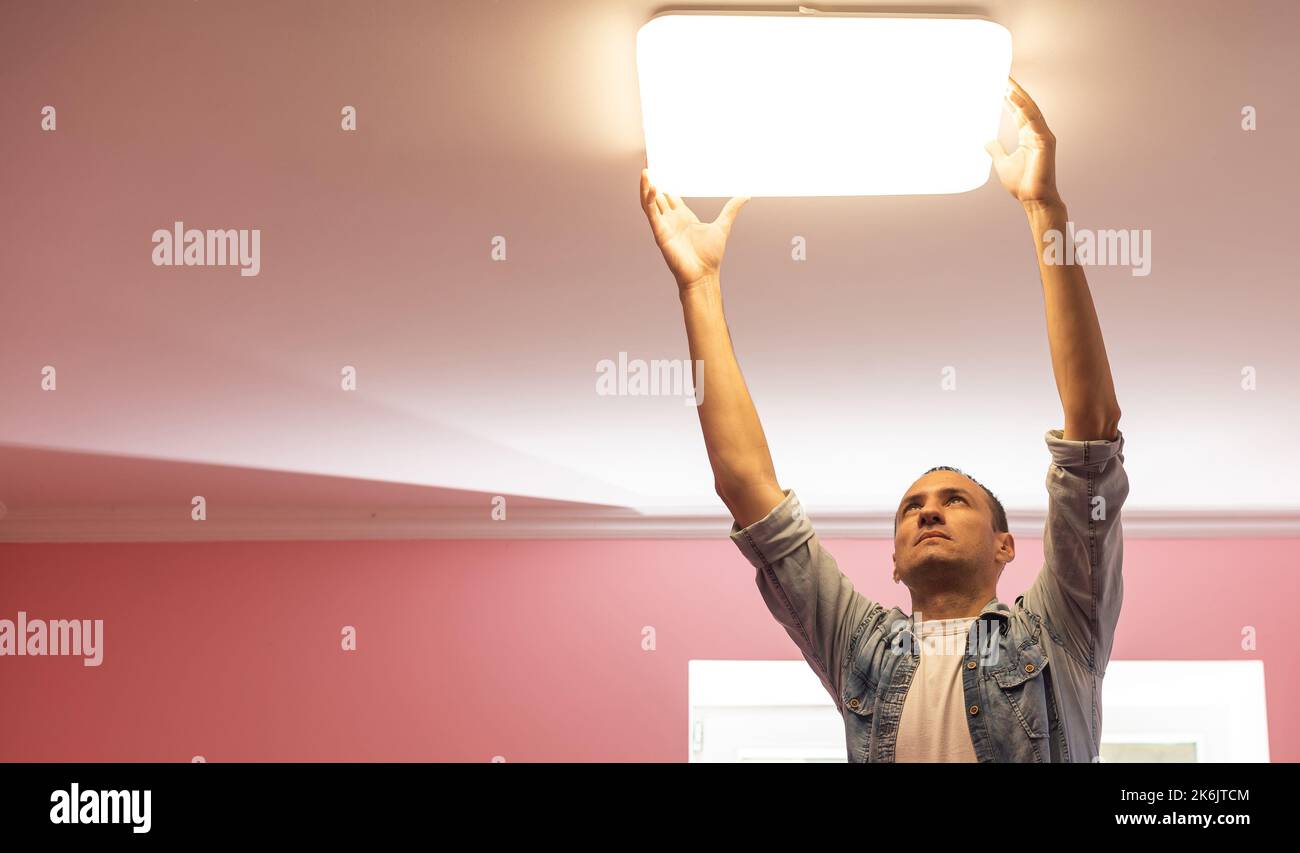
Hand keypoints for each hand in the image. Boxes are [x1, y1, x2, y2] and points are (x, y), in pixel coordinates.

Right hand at [639, 167, 747, 290]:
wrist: (704, 275)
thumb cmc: (710, 256)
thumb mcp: (723, 226)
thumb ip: (731, 209)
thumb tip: (746, 195)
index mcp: (683, 216)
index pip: (670, 194)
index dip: (665, 180)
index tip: (662, 164)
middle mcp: (671, 219)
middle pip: (658, 194)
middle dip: (653, 179)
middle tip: (650, 159)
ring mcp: (664, 226)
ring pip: (650, 202)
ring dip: (646, 186)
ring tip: (646, 170)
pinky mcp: (660, 233)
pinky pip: (651, 213)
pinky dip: (648, 199)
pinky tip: (651, 186)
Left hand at [984, 77, 1061, 209]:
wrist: (1033, 198)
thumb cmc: (1022, 183)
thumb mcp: (1002, 163)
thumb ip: (996, 150)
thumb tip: (986, 141)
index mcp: (1028, 135)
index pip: (1018, 111)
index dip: (1009, 98)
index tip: (1000, 85)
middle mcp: (1037, 132)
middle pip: (1025, 106)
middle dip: (1015, 91)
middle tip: (1004, 76)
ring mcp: (1043, 136)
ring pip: (1030, 110)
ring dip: (1019, 96)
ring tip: (1007, 84)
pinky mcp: (1045, 142)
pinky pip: (1033, 122)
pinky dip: (1024, 110)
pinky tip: (1014, 100)